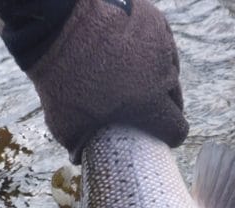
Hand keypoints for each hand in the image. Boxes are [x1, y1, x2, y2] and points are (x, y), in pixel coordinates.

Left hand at [26, 0, 187, 160]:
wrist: (57, 26)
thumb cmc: (62, 79)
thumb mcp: (65, 123)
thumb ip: (78, 145)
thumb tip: (81, 158)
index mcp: (149, 103)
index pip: (177, 128)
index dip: (170, 137)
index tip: (162, 137)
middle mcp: (162, 74)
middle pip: (177, 99)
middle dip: (165, 107)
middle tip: (147, 108)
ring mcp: (160, 43)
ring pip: (171, 69)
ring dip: (160, 78)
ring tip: (140, 79)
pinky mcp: (154, 20)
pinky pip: (163, 42)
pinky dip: (154, 51)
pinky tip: (137, 54)